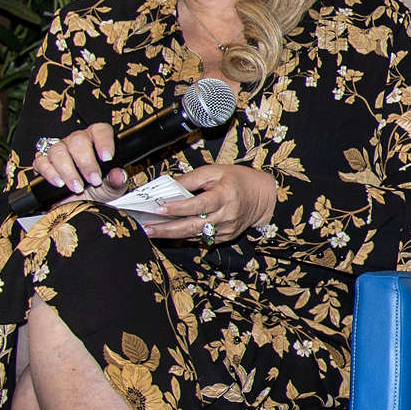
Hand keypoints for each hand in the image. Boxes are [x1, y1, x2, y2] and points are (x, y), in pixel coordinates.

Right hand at [32, 125, 133, 201]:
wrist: (79, 204)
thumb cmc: (97, 189)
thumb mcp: (112, 188)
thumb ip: (116, 180)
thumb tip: (119, 175)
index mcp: (96, 141)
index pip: (100, 130)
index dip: (104, 141)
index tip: (107, 157)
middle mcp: (76, 142)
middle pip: (78, 140)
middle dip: (86, 162)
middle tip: (94, 180)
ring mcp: (58, 151)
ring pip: (58, 151)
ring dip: (68, 171)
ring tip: (77, 187)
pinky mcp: (43, 163)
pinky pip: (41, 162)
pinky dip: (50, 173)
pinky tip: (60, 183)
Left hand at [141, 163, 276, 242]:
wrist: (263, 198)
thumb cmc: (237, 180)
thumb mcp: (215, 171)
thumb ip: (191, 179)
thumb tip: (168, 187)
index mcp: (225, 195)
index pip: (198, 205)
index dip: (177, 207)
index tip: (158, 208)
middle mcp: (226, 215)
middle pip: (193, 225)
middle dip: (167, 228)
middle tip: (147, 227)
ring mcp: (226, 229)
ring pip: (194, 235)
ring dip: (171, 235)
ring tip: (152, 231)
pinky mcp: (225, 237)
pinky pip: (201, 238)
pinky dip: (184, 236)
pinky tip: (169, 234)